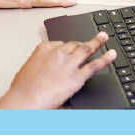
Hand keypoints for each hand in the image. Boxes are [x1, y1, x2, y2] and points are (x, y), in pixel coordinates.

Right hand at [0, 32, 116, 108]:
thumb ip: (41, 64)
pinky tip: (111, 54)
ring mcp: (69, 64)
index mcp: (44, 48)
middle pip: (74, 44)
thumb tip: (47, 69)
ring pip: (86, 49)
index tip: (69, 50)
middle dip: (83, 42)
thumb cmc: (23, 88)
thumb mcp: (29, 69)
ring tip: (104, 37)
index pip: (60, 43)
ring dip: (97, 42)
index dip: (67, 48)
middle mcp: (58, 53)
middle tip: (92, 39)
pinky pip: (95, 65)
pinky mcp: (77, 77)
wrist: (26, 98)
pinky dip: (105, 59)